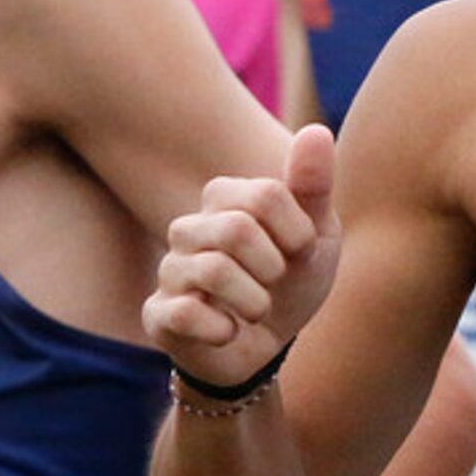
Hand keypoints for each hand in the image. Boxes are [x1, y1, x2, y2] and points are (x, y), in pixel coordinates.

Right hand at [144, 124, 340, 388]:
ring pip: (213, 271)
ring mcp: (169, 270)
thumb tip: (316, 131)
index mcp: (224, 198)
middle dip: (274, 267)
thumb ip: (313, 185)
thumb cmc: (290, 280)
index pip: (266, 196)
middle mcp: (188, 227)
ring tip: (258, 309)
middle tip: (276, 282)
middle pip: (237, 229)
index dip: (298, 234)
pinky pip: (185, 314)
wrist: (269, 345)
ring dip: (255, 301)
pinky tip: (229, 331)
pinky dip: (223, 330)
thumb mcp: (316, 234)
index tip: (300, 252)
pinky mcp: (158, 314)